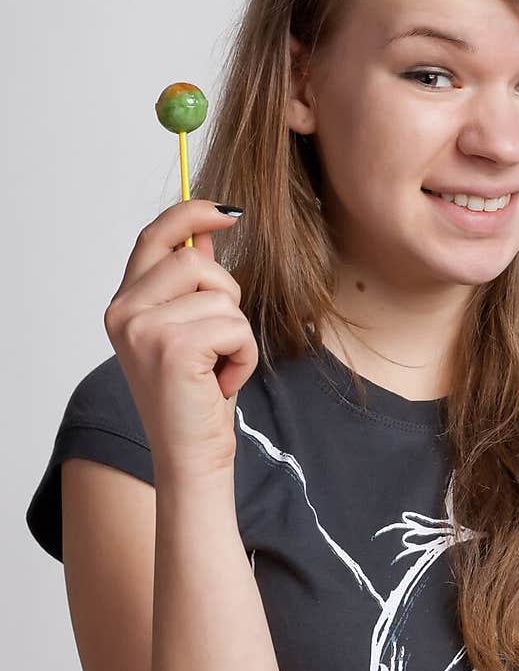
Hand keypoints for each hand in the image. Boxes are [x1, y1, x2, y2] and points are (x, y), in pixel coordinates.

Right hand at [103, 199, 257, 480]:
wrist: (191, 458)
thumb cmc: (195, 399)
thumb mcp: (192, 331)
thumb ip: (191, 285)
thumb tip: (207, 234)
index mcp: (124, 305)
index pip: (154, 238)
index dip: (191, 215)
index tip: (228, 212)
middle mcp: (124, 313)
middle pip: (197, 263)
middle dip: (227, 299)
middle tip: (218, 343)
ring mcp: (144, 329)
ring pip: (223, 296)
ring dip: (238, 334)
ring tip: (218, 367)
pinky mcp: (173, 347)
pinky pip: (235, 326)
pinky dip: (243, 355)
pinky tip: (223, 382)